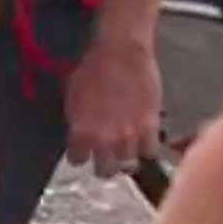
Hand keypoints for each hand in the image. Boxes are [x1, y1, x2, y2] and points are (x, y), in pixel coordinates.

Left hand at [64, 35, 160, 177]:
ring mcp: (128, 137)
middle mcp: (103, 141)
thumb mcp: (72, 96)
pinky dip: (147, 146)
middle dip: (105, 164)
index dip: (82, 153)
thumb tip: (79, 135)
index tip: (86, 148)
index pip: (77, 161)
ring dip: (126, 155)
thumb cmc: (93, 67)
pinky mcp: (150, 128)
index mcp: (80, 133)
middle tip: (108, 154)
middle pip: (105, 172)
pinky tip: (144, 137)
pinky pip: (150, 151)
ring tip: (127, 144)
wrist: (121, 52)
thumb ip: (76, 122)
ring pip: (129, 165)